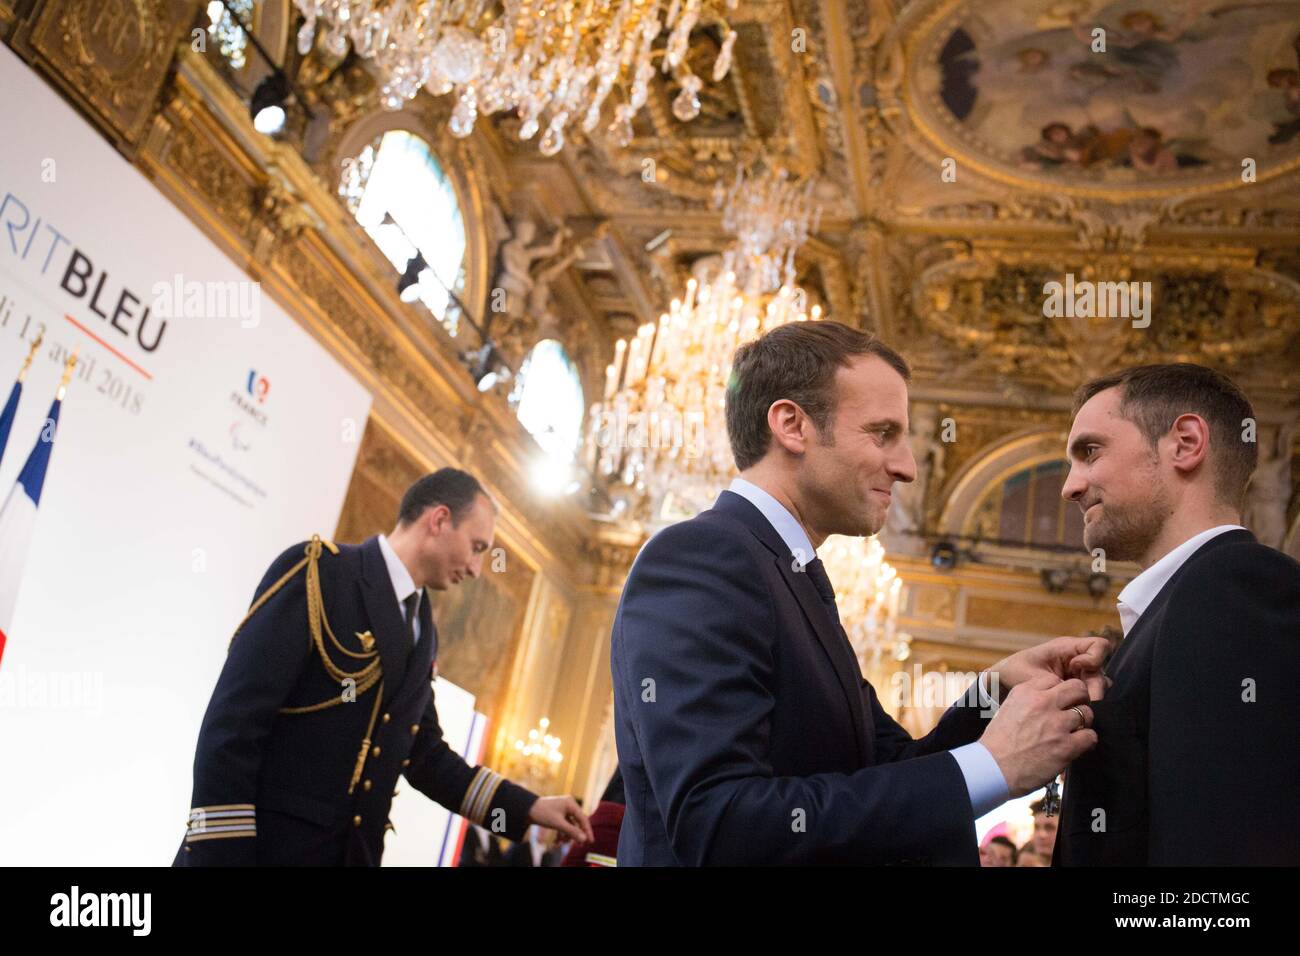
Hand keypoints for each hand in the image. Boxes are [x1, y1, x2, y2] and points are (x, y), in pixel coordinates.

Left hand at [527, 795, 593, 843]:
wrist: (526, 809)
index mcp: (570, 803)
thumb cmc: (542, 813)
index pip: (583, 818)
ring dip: (566, 835)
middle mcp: (569, 804)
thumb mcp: (558, 824)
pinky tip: (557, 841)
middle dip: (575, 834)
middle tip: (578, 845)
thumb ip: (572, 831)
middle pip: (577, 822)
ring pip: (570, 825)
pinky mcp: (558, 813)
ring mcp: (563, 809)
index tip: (590, 841)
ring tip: (560, 844)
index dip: (587, 831)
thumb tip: (584, 839)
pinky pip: (564, 824)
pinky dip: (561, 833)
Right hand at [979, 675, 1097, 797]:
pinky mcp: (1066, 746)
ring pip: (1086, 713)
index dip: (1060, 691)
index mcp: (1025, 692)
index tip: (1060, 701)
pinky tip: (1078, 746)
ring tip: (1076, 732)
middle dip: (1080, 699)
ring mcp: (1056, 724)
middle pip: (1077, 689)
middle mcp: (1042, 703)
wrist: (992, 768)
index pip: (1055, 680)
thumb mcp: (1007, 709)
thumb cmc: (997, 744)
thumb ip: (1027, 701)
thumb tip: (1046, 702)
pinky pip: (1090, 736)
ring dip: (1084, 723)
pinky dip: (1087, 742)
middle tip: (1076, 711)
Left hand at [986, 635, 1110, 702]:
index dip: (1094, 658)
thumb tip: (1083, 695)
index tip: (1076, 668)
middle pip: (1101, 671)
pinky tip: (1075, 710)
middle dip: (1095, 687)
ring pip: (1099, 685)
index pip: (1099, 646)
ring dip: (1091, 696)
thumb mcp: (1035, 677)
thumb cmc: (1015, 674)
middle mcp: (1076, 660)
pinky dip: (1085, 703)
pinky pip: (1090, 695)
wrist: (1002, 687)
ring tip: (1078, 707)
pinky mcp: (1074, 690)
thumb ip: (1059, 684)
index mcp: (1067, 648)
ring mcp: (1077, 676)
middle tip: (1086, 701)